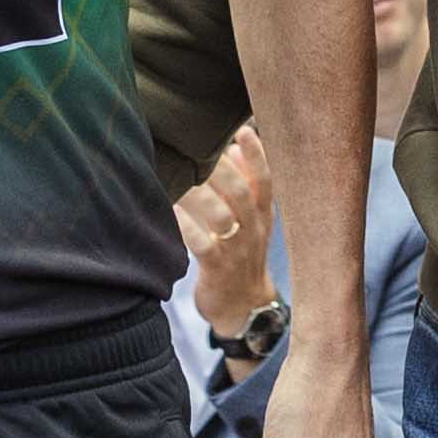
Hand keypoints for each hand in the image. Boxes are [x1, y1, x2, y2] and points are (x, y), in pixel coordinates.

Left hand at [174, 125, 276, 341]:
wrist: (242, 306)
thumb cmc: (240, 255)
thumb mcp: (251, 221)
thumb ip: (246, 185)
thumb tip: (236, 147)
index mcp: (262, 215)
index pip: (266, 180)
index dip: (256, 155)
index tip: (242, 130)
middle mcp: (254, 230)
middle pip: (242, 194)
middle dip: (222, 170)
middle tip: (199, 152)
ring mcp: (237, 251)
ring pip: (223, 217)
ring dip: (201, 196)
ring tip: (181, 177)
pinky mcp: (218, 270)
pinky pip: (204, 245)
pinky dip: (188, 227)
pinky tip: (171, 211)